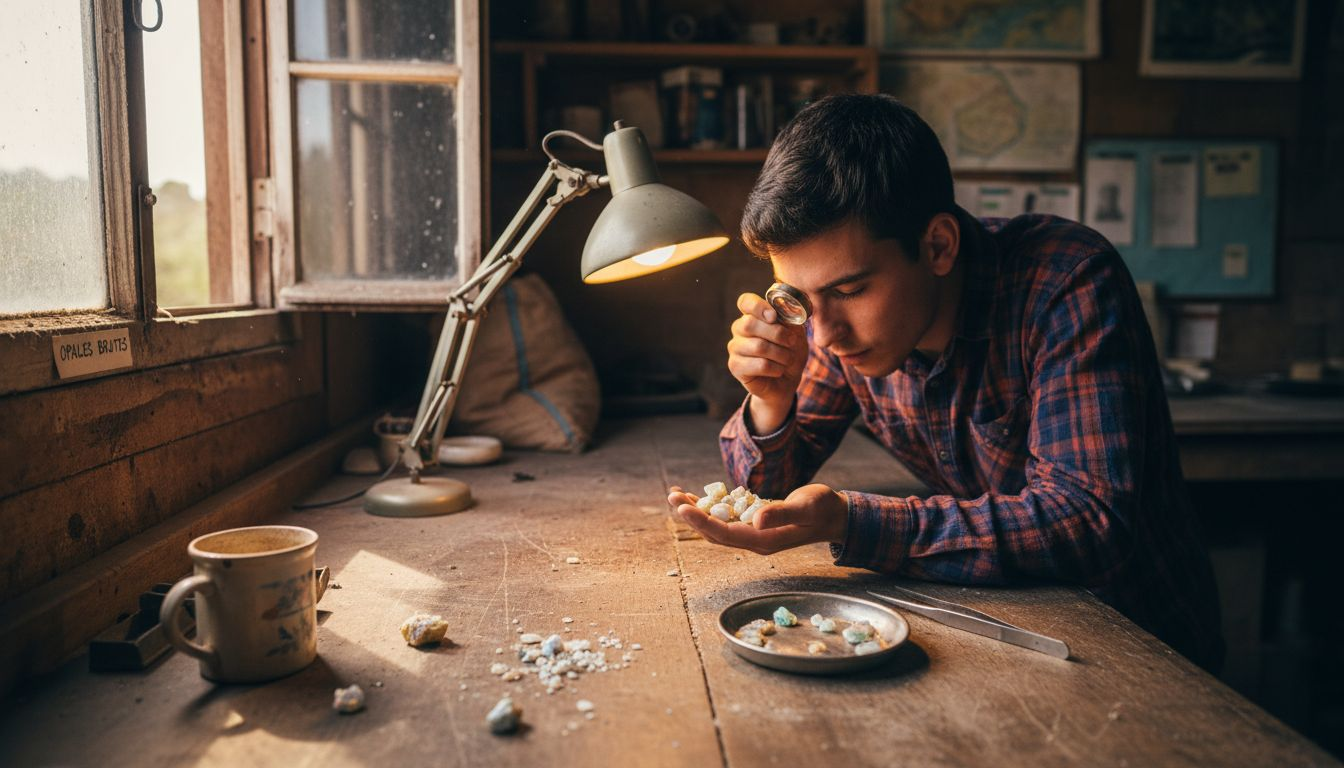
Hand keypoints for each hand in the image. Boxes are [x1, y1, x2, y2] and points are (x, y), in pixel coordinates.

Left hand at [665, 484, 847, 555]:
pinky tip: (697, 496)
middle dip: (691, 515)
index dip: (701, 521)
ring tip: (675, 493)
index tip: (681, 507)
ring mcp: (754, 533)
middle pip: (714, 532)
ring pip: (716, 525)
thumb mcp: (805, 508)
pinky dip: (709, 507)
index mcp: (764, 541)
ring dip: (696, 511)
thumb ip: (781, 513)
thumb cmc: (823, 509)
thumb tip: (755, 519)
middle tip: (671, 495)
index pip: (724, 533)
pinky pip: (725, 518)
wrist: (834, 516)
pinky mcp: (754, 524)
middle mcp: (754, 540)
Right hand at [727, 293, 807, 429]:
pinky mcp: (735, 366)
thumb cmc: (789, 352)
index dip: (759, 307)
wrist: (786, 380)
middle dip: (777, 334)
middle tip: (792, 342)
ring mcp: (735, 347)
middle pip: (750, 324)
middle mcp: (739, 328)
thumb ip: (789, 321)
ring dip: (781, 354)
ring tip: (788, 359)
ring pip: (758, 346)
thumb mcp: (796, 333)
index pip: (746, 302)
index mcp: (753, 314)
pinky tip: (779, 370)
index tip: (774, 316)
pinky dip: (776, 368)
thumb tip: (784, 312)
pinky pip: (759, 365)